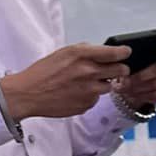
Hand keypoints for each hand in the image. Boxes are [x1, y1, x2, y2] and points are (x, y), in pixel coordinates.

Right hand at [1, 44, 132, 121]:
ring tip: (86, 82)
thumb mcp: (63, 53)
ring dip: (103, 84)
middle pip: (121, 70)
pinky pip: (96, 99)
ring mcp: (89, 90)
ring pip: (110, 86)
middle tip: (114, 69)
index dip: (124, 53)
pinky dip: (90, 96)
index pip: (115, 53)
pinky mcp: (87, 104)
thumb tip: (103, 52)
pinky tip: (76, 93)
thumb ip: (86, 52)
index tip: (127, 53)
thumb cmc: (43, 72)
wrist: (28, 94)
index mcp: (82, 55)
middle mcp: (88, 72)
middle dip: (119, 69)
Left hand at [127, 39, 155, 106]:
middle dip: (148, 72)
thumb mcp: (132, 58)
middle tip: (130, 79)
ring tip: (127, 87)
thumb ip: (134, 54)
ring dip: (144, 86)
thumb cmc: (135, 66)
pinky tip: (136, 94)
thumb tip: (124, 56)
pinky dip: (148, 95)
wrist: (135, 84)